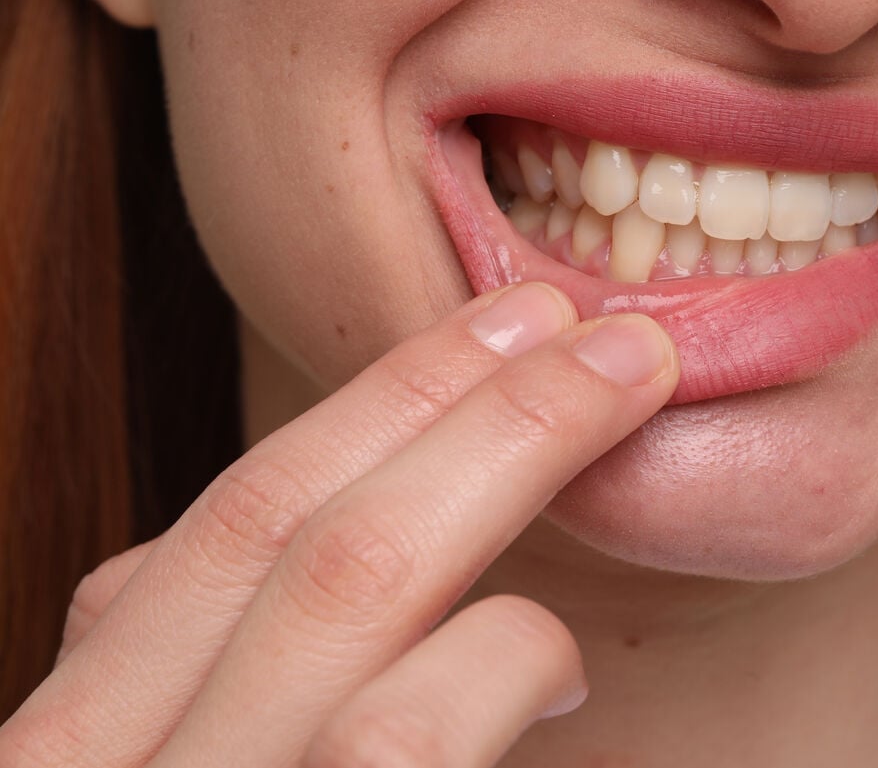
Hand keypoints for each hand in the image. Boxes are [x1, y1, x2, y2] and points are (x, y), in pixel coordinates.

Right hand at [2, 283, 678, 766]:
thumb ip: (199, 696)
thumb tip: (241, 588)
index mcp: (84, 740)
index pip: (219, 527)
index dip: (362, 413)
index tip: (480, 338)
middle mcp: (99, 767)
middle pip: (285, 515)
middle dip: (451, 392)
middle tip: (581, 325)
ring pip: (351, 578)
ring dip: (510, 450)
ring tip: (622, 389)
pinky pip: (406, 730)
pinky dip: (504, 655)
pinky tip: (560, 659)